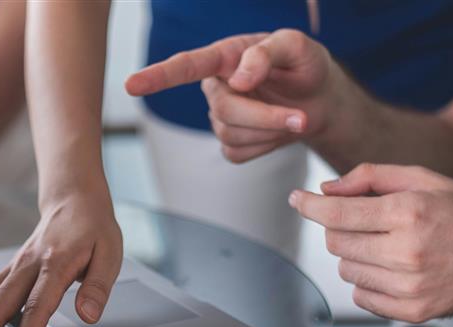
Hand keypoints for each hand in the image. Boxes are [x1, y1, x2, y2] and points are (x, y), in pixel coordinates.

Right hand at [0, 191, 122, 326]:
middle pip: (0, 303)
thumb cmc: (94, 228)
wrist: (74, 198)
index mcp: (56, 263)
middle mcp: (30, 264)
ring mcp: (17, 266)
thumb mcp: (110, 254)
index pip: (38, 305)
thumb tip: (88, 316)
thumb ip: (98, 287)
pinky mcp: (11, 268)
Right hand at [126, 29, 344, 162]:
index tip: (131, 85)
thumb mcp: (297, 47)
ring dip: (270, 131)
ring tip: (295, 117)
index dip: (157, 77)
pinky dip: (266, 147)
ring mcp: (221, 117)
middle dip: (264, 117)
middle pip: (223, 110)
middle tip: (300, 117)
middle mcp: (216, 86)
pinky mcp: (231, 143)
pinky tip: (277, 132)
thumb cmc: (305, 66)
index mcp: (225, 57)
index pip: (185, 66)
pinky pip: (238, 154)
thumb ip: (266, 53)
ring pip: (231, 135)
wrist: (321, 100)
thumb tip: (239, 79)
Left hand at [289, 163, 452, 322]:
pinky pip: (361, 296)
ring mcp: (409, 287)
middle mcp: (406, 252)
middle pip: (336, 242)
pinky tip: (392, 268)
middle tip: (365, 221)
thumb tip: (326, 190)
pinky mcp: (412, 312)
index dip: (309, 206)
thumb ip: (370, 177)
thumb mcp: (424, 179)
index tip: (297, 199)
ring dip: (355, 255)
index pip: (337, 213)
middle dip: (340, 227)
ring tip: (386, 245)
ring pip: (345, 269)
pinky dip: (367, 281)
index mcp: (408, 213)